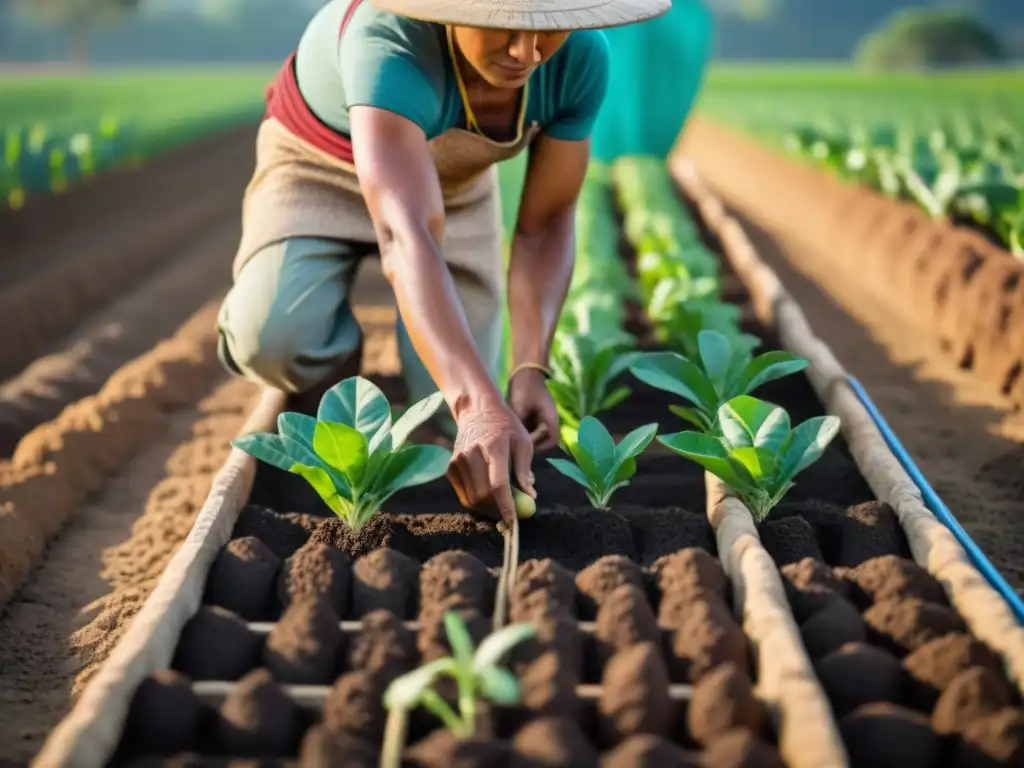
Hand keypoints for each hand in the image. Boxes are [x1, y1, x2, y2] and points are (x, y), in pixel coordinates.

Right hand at [447, 398, 536, 523]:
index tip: (513, 521)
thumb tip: (530, 496)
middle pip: (483, 495)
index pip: (498, 484)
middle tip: (510, 515)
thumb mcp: (523, 442)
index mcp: (493, 447)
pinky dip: (476, 501)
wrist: (477, 410)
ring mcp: (458, 461)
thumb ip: (524, 470)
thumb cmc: (506, 426)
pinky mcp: (451, 467)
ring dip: (487, 508)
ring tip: (500, 505)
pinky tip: (488, 497)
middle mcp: (471, 455)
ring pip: (472, 498)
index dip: (506, 506)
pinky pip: (463, 495)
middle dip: (497, 510)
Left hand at [507, 368, 559, 451]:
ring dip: (524, 436)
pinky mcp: (532, 415)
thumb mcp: (519, 406)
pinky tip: (510, 428)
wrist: (524, 371)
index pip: (553, 441)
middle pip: (543, 440)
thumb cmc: (525, 387)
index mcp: (551, 417)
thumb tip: (512, 439)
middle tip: (515, 441)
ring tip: (511, 435)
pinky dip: (521, 430)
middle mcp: (548, 420)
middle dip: (530, 442)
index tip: (526, 445)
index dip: (541, 447)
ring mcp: (541, 418)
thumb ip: (519, 424)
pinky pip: (528, 428)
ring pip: (534, 435)